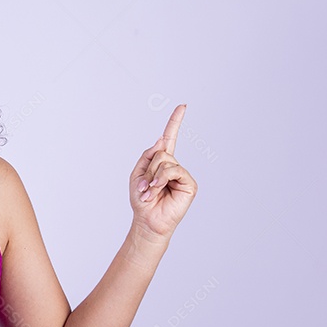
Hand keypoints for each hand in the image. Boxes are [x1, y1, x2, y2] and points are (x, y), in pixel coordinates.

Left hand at [129, 104, 196, 241]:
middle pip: (161, 152)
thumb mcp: (137, 173)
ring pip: (166, 161)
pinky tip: (158, 191)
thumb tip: (162, 140)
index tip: (182, 106)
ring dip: (153, 176)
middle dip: (149, 168)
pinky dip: (162, 179)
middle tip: (145, 186)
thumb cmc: (142, 200)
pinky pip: (174, 170)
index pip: (170, 138)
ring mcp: (183, 174)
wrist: (147, 220)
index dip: (175, 122)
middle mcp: (174, 166)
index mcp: (161, 162)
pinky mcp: (189, 184)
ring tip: (150, 191)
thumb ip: (148, 155)